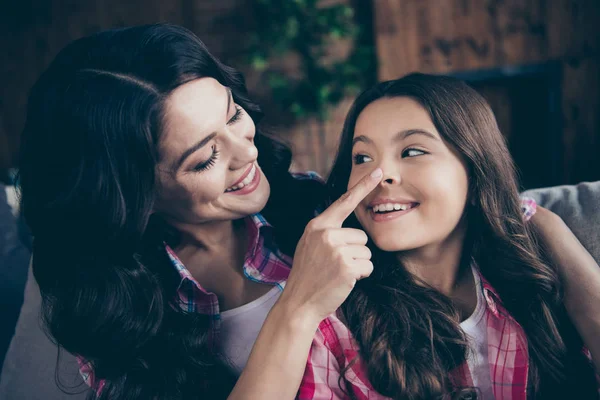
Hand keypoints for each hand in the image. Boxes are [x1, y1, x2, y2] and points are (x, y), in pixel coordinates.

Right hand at [278, 168, 382, 322]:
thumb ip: (326, 232)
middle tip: (335, 265)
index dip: (363, 186)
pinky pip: (368, 266)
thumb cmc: (308, 276)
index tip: (379, 171)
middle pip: (361, 236)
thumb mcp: (310, 246)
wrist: (299, 303)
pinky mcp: (346, 266)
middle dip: (355, 252)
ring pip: (366, 252)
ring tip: (337, 273)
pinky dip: (361, 276)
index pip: (344, 202)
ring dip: (358, 265)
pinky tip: (344, 281)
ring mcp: (336, 249)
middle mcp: (326, 233)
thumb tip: (349, 227)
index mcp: (317, 225)